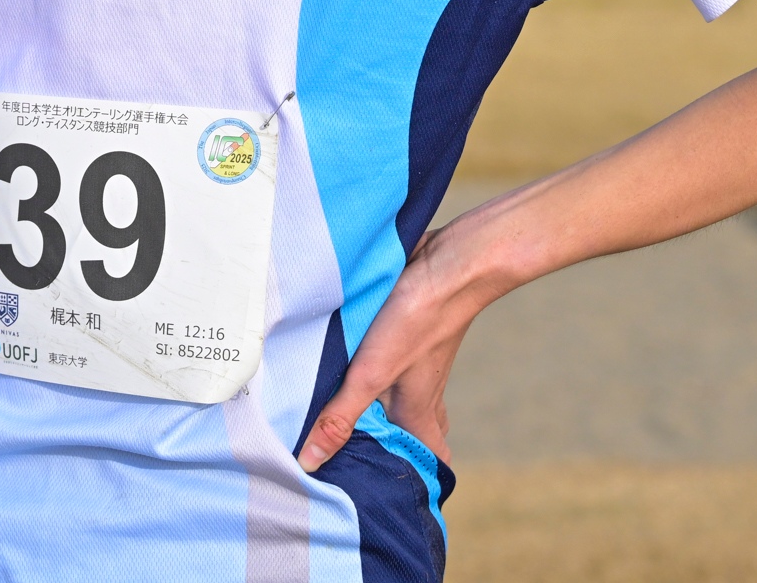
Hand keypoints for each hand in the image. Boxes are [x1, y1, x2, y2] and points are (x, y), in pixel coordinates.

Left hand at [296, 226, 487, 471]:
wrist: (447, 263)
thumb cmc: (417, 321)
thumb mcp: (370, 374)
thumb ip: (340, 417)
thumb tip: (309, 462)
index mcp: (419, 411)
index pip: (432, 459)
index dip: (421, 478)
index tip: (393, 492)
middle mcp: (422, 391)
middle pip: (414, 429)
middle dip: (391, 444)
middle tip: (354, 454)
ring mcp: (416, 361)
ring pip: (399, 395)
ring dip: (377, 406)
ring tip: (339, 413)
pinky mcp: (406, 334)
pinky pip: (389, 362)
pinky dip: (370, 370)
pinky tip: (343, 362)